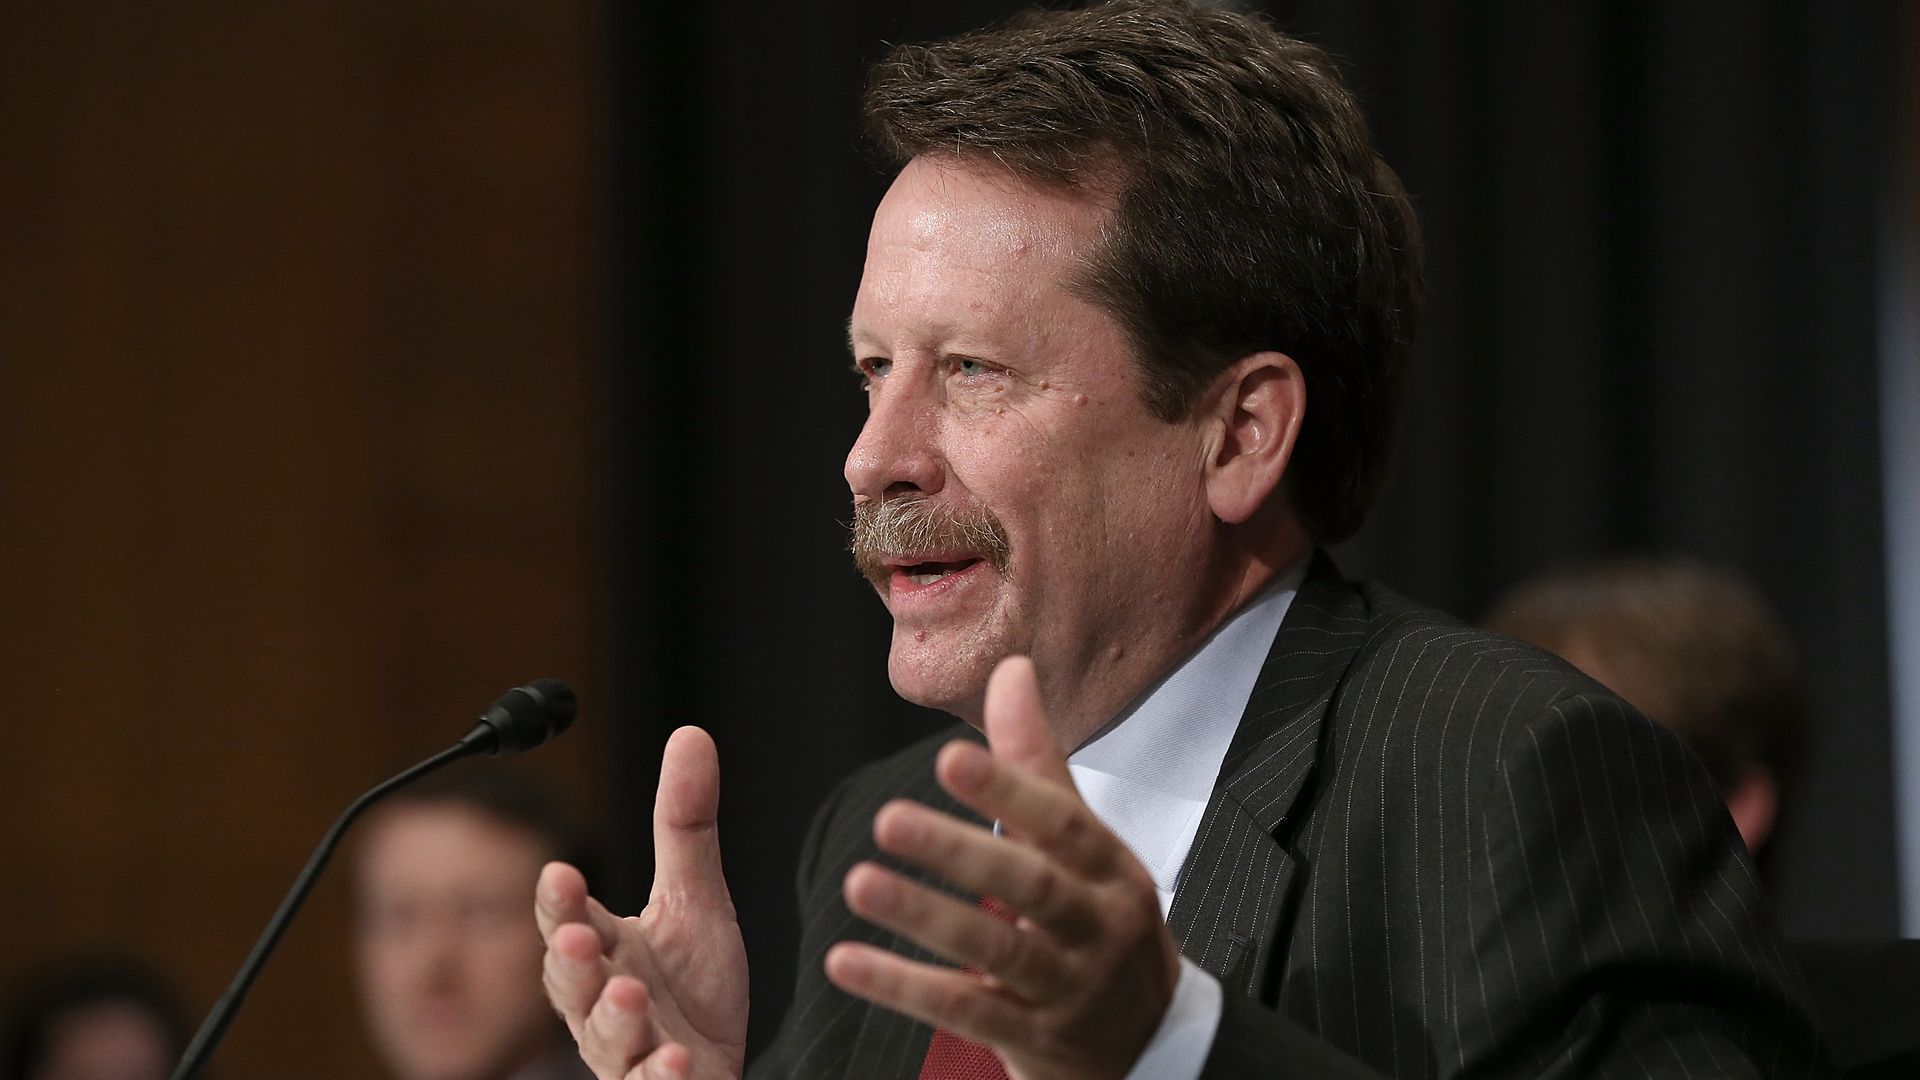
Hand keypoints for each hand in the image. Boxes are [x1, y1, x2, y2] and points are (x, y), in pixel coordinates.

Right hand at [537, 726, 748, 1079]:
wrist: (712, 1069)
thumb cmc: (693, 987)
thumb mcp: (696, 900)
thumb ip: (684, 826)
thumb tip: (690, 732)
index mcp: (605, 950)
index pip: (570, 921)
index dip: (561, 903)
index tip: (560, 873)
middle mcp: (603, 1003)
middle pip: (571, 984)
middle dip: (572, 961)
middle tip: (582, 938)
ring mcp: (627, 1054)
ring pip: (605, 1041)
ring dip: (612, 1019)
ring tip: (630, 995)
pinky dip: (659, 1079)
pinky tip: (675, 1063)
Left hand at [824, 656, 1180, 1079]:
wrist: (1151, 1047)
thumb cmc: (1104, 927)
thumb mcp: (1088, 848)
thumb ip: (1038, 764)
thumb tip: (1011, 671)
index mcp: (1111, 870)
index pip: (1063, 822)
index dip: (1008, 790)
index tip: (951, 757)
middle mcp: (1096, 926)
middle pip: (1031, 885)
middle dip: (961, 851)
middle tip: (890, 821)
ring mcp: (1067, 988)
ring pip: (995, 948)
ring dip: (924, 916)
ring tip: (861, 883)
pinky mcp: (1034, 1039)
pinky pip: (963, 1009)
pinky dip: (903, 986)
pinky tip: (849, 962)